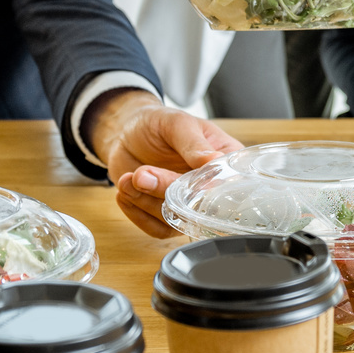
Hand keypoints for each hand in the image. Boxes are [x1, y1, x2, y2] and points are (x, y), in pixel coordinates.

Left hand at [94, 93, 242, 236]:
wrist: (127, 133)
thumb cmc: (158, 123)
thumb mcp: (177, 123)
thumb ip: (193, 144)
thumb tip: (214, 160)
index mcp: (225, 163)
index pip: (228, 185)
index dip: (208, 188)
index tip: (184, 183)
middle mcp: (211, 189)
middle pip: (198, 205)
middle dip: (165, 190)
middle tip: (140, 175)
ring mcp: (188, 205)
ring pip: (175, 219)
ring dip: (145, 200)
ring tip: (127, 178)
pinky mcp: (166, 217)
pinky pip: (157, 229)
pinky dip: (137, 213)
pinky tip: (125, 192)